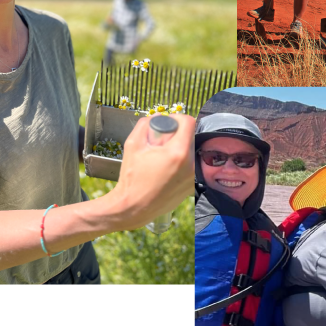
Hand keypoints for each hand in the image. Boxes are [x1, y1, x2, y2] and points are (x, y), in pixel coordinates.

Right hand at [105, 114, 194, 229]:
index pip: (189, 122)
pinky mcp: (192, 186)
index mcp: (178, 152)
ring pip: (191, 152)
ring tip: (163, 157)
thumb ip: (144, 125)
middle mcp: (191, 164)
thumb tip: (156, 117)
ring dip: (180, 149)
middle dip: (177, 135)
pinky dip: (181, 164)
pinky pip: (191, 166)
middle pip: (190, 137)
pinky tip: (167, 170)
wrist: (133, 208)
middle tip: (162, 142)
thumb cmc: (131, 177)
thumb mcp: (132, 145)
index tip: (168, 124)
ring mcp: (193, 177)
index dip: (177, 118)